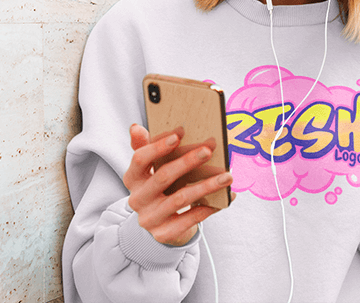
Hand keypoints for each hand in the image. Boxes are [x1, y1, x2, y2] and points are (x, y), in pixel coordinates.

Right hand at [122, 124, 232, 246]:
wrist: (161, 226)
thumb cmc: (159, 189)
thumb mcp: (150, 170)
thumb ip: (145, 147)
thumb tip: (135, 127)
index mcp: (132, 179)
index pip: (139, 159)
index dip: (158, 147)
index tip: (178, 134)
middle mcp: (137, 199)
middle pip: (163, 176)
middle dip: (187, 161)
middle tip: (208, 150)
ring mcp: (149, 218)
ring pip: (180, 198)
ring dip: (206, 186)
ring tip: (227, 176)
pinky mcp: (164, 233)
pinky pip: (190, 218)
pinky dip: (208, 208)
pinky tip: (224, 199)